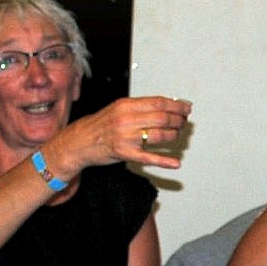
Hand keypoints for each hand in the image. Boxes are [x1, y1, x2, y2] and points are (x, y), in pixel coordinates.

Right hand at [51, 96, 191, 175]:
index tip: (187, 108)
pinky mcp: (125, 154)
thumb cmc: (101, 125)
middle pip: (162, 118)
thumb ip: (140, 107)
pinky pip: (149, 158)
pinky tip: (175, 163)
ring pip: (159, 135)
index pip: (158, 103)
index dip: (176, 105)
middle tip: (183, 122)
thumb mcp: (119, 108)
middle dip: (178, 120)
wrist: (80, 141)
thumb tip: (166, 106)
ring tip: (177, 134)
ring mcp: (126, 137)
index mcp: (126, 105)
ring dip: (173, 135)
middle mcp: (126, 119)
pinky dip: (164, 161)